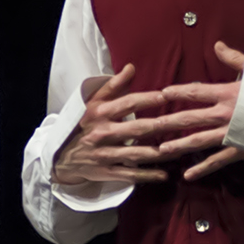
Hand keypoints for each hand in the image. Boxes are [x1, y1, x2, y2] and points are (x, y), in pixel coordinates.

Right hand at [53, 64, 170, 186]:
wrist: (60, 156)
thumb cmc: (82, 125)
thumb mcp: (92, 103)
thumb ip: (113, 86)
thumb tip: (131, 67)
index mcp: (100, 113)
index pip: (127, 103)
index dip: (147, 99)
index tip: (166, 95)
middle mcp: (103, 133)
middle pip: (138, 128)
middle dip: (162, 125)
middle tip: (183, 122)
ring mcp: (105, 153)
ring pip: (138, 153)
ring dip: (161, 152)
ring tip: (180, 149)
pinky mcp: (106, 171)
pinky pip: (130, 174)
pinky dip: (148, 176)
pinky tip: (164, 175)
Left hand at [144, 41, 243, 180]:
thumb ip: (234, 59)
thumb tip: (217, 45)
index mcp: (229, 93)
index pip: (196, 91)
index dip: (177, 91)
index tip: (160, 93)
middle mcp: (227, 114)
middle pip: (190, 117)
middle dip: (166, 121)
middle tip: (145, 126)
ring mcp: (233, 133)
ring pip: (199, 140)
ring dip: (178, 145)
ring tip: (160, 149)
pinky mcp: (243, 149)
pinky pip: (218, 161)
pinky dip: (203, 168)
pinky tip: (188, 175)